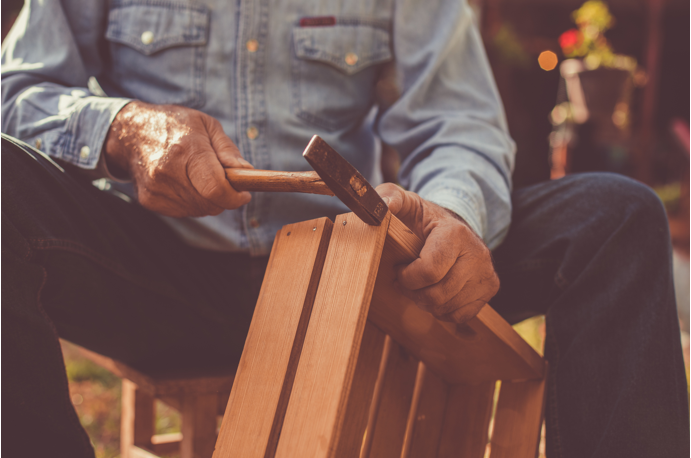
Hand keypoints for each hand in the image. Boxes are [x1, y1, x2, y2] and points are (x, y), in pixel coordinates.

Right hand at [104, 101, 252, 216]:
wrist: (130, 134)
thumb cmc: (174, 125)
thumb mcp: (206, 125)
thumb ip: (228, 149)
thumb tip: (247, 172)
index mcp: (186, 150)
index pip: (216, 188)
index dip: (235, 197)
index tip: (244, 194)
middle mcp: (168, 172)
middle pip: (211, 203)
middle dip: (225, 197)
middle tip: (226, 183)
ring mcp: (157, 189)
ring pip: (199, 210)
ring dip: (209, 200)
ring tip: (201, 178)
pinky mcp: (149, 201)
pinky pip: (184, 212)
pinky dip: (192, 202)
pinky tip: (185, 183)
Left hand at [376, 183, 499, 323]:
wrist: (455, 228)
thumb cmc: (425, 219)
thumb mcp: (407, 204)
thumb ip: (391, 197)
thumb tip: (383, 203)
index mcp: (455, 233)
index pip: (428, 272)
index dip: (406, 277)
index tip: (398, 269)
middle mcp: (477, 253)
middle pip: (438, 294)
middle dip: (414, 292)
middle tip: (405, 282)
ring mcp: (486, 272)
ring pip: (448, 307)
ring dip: (426, 302)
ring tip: (419, 287)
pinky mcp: (489, 287)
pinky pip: (461, 314)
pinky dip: (443, 310)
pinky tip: (435, 294)